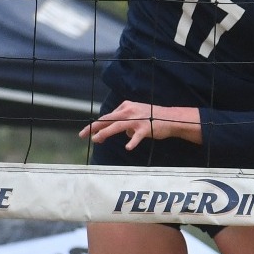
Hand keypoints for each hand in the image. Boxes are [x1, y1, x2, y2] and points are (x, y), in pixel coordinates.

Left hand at [79, 100, 200, 149]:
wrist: (170, 118)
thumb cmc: (152, 118)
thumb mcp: (136, 115)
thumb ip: (125, 122)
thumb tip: (119, 131)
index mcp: (125, 107)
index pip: (108, 117)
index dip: (96, 125)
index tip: (86, 133)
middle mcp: (129, 111)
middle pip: (108, 119)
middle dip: (94, 127)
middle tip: (83, 135)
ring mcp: (137, 119)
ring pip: (118, 126)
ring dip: (106, 133)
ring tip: (97, 139)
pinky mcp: (146, 128)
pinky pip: (137, 136)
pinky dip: (132, 141)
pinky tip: (128, 147)